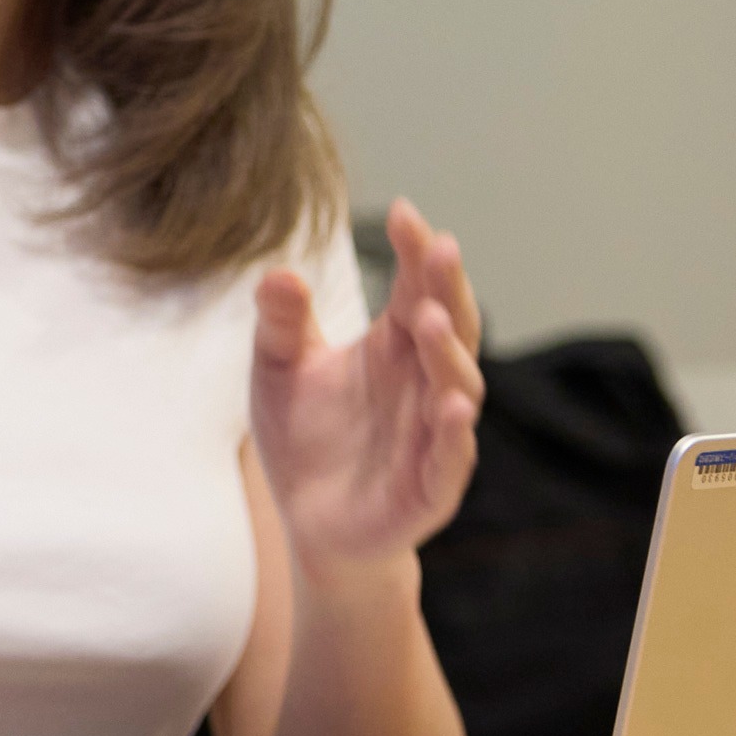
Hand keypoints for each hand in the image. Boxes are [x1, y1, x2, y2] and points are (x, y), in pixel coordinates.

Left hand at [252, 197, 484, 575]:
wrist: (311, 523)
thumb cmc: (305, 438)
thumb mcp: (279, 371)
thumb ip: (281, 324)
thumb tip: (278, 273)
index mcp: (395, 347)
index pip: (416, 288)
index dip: (415, 253)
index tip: (405, 213)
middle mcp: (424, 383)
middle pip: (448, 328)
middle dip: (447, 289)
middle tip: (440, 248)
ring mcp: (433, 434)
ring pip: (456, 388)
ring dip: (448, 354)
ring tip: (431, 317)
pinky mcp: (430, 487)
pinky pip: (450, 458)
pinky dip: (453, 434)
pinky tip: (452, 408)